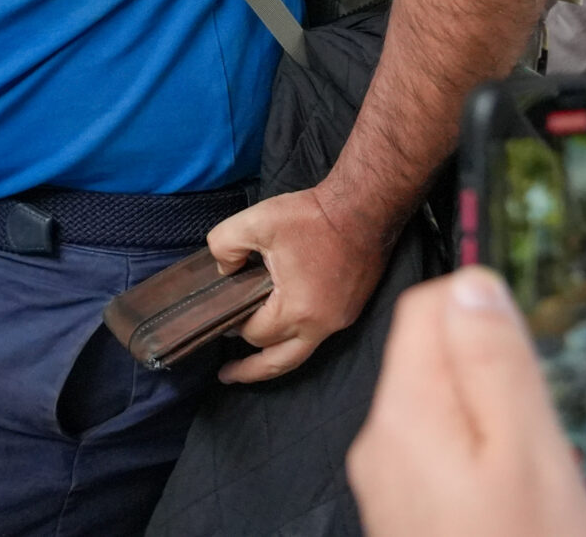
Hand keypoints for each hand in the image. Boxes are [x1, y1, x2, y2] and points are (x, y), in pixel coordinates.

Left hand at [208, 184, 394, 382]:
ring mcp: (340, 320)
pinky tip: (280, 331)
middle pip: (281, 362)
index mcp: (298, 310)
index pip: (257, 334)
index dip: (235, 324)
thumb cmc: (312, 217)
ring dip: (275, 359)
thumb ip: (224, 246)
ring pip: (302, 353)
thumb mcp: (254, 223)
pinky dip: (294, 340)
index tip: (222, 309)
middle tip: (226, 376)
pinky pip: (317, 336)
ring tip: (250, 366)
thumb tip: (223, 270)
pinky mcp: (349, 310)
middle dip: (251, 372)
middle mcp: (323, 324)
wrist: (363, 209)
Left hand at [347, 267, 585, 536]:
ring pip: (457, 417)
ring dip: (514, 422)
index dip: (489, 300)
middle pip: (443, 363)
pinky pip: (459, 467)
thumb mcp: (526, 457)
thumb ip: (495, 365)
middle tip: (571, 399)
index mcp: (404, 413)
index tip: (547, 324)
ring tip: (569, 456)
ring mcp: (398, 488)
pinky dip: (504, 467)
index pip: (428, 308)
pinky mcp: (420, 522)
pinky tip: (546, 495)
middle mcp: (385, 445)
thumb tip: (473, 282)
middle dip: (509, 369)